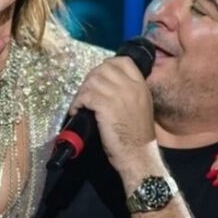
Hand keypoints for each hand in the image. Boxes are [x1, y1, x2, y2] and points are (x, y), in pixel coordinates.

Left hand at [69, 57, 162, 188]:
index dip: (107, 66)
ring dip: (82, 91)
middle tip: (85, 93)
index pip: (123, 62)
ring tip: (80, 104)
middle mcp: (131, 87)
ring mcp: (119, 95)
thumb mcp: (140, 108)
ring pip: (92, 81)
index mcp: (141, 86)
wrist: (139, 155)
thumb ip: (129, 93)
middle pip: (103, 69)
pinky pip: (85, 96)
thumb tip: (108, 86)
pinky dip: (77, 103)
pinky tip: (76, 111)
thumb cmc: (137, 137)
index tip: (98, 77)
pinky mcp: (106, 106)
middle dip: (90, 79)